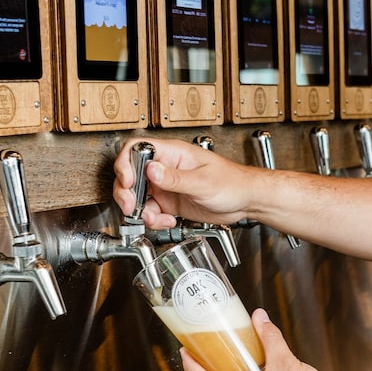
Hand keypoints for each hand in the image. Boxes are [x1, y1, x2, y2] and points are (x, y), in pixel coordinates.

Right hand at [113, 137, 250, 227]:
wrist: (245, 201)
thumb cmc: (232, 182)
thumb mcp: (202, 182)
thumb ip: (176, 178)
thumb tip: (151, 170)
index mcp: (173, 154)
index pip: (138, 149)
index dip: (126, 163)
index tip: (128, 181)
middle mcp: (166, 168)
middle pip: (132, 174)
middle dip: (127, 192)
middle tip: (132, 206)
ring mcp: (167, 186)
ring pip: (139, 196)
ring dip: (140, 210)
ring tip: (154, 218)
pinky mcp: (171, 202)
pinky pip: (152, 211)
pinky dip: (154, 219)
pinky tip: (167, 221)